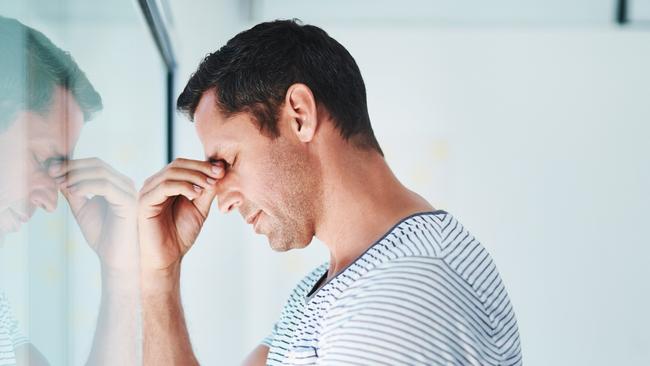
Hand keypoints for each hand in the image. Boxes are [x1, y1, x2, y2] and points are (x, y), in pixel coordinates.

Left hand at [50, 158, 137, 274]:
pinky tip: (72, 191)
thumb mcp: (82, 208)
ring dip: (76, 175)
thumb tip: (57, 174)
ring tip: (60, 183)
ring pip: (101, 172)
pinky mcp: (128, 201)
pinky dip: (87, 185)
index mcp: (117, 183)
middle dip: (72, 167)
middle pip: (98, 164)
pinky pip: (106, 186)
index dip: (72, 164)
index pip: (94, 164)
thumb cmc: (102, 235)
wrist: (115, 257)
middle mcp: (125, 184)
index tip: (51, 169)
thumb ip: (74, 191)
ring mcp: (129, 191)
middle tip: (52, 172)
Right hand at [138, 158, 223, 275]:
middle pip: (178, 164)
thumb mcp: (199, 208)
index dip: (203, 164)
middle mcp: (155, 184)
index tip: (222, 169)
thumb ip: (207, 190)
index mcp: (166, 183)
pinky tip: (196, 194)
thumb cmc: (181, 234)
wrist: (168, 257)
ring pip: (171, 172)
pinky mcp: (144, 202)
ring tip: (209, 185)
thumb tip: (219, 170)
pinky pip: (164, 187)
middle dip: (201, 168)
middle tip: (218, 174)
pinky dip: (183, 186)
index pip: (184, 164)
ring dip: (194, 176)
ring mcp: (148, 192)